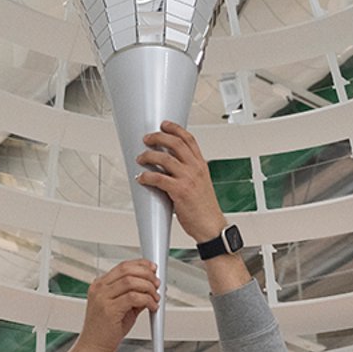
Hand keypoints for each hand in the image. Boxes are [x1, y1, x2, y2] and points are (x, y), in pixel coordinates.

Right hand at [74, 258, 159, 351]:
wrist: (92, 348)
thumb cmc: (104, 331)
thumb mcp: (120, 308)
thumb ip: (134, 296)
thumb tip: (150, 288)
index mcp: (100, 285)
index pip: (123, 266)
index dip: (141, 265)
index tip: (152, 269)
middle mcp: (99, 289)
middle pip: (127, 270)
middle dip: (146, 274)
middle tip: (156, 283)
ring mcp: (102, 298)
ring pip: (131, 281)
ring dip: (148, 288)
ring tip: (155, 297)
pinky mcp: (109, 309)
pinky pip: (134, 298)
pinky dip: (147, 300)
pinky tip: (152, 306)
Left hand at [136, 120, 225, 242]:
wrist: (211, 226)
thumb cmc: (205, 208)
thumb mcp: (201, 183)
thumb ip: (188, 172)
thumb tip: (168, 165)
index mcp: (201, 165)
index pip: (189, 139)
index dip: (175, 128)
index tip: (164, 125)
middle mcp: (196, 168)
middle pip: (175, 143)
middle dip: (158, 137)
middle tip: (147, 138)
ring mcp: (188, 179)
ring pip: (165, 158)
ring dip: (148, 156)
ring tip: (141, 158)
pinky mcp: (180, 191)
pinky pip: (159, 178)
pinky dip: (147, 176)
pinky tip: (141, 178)